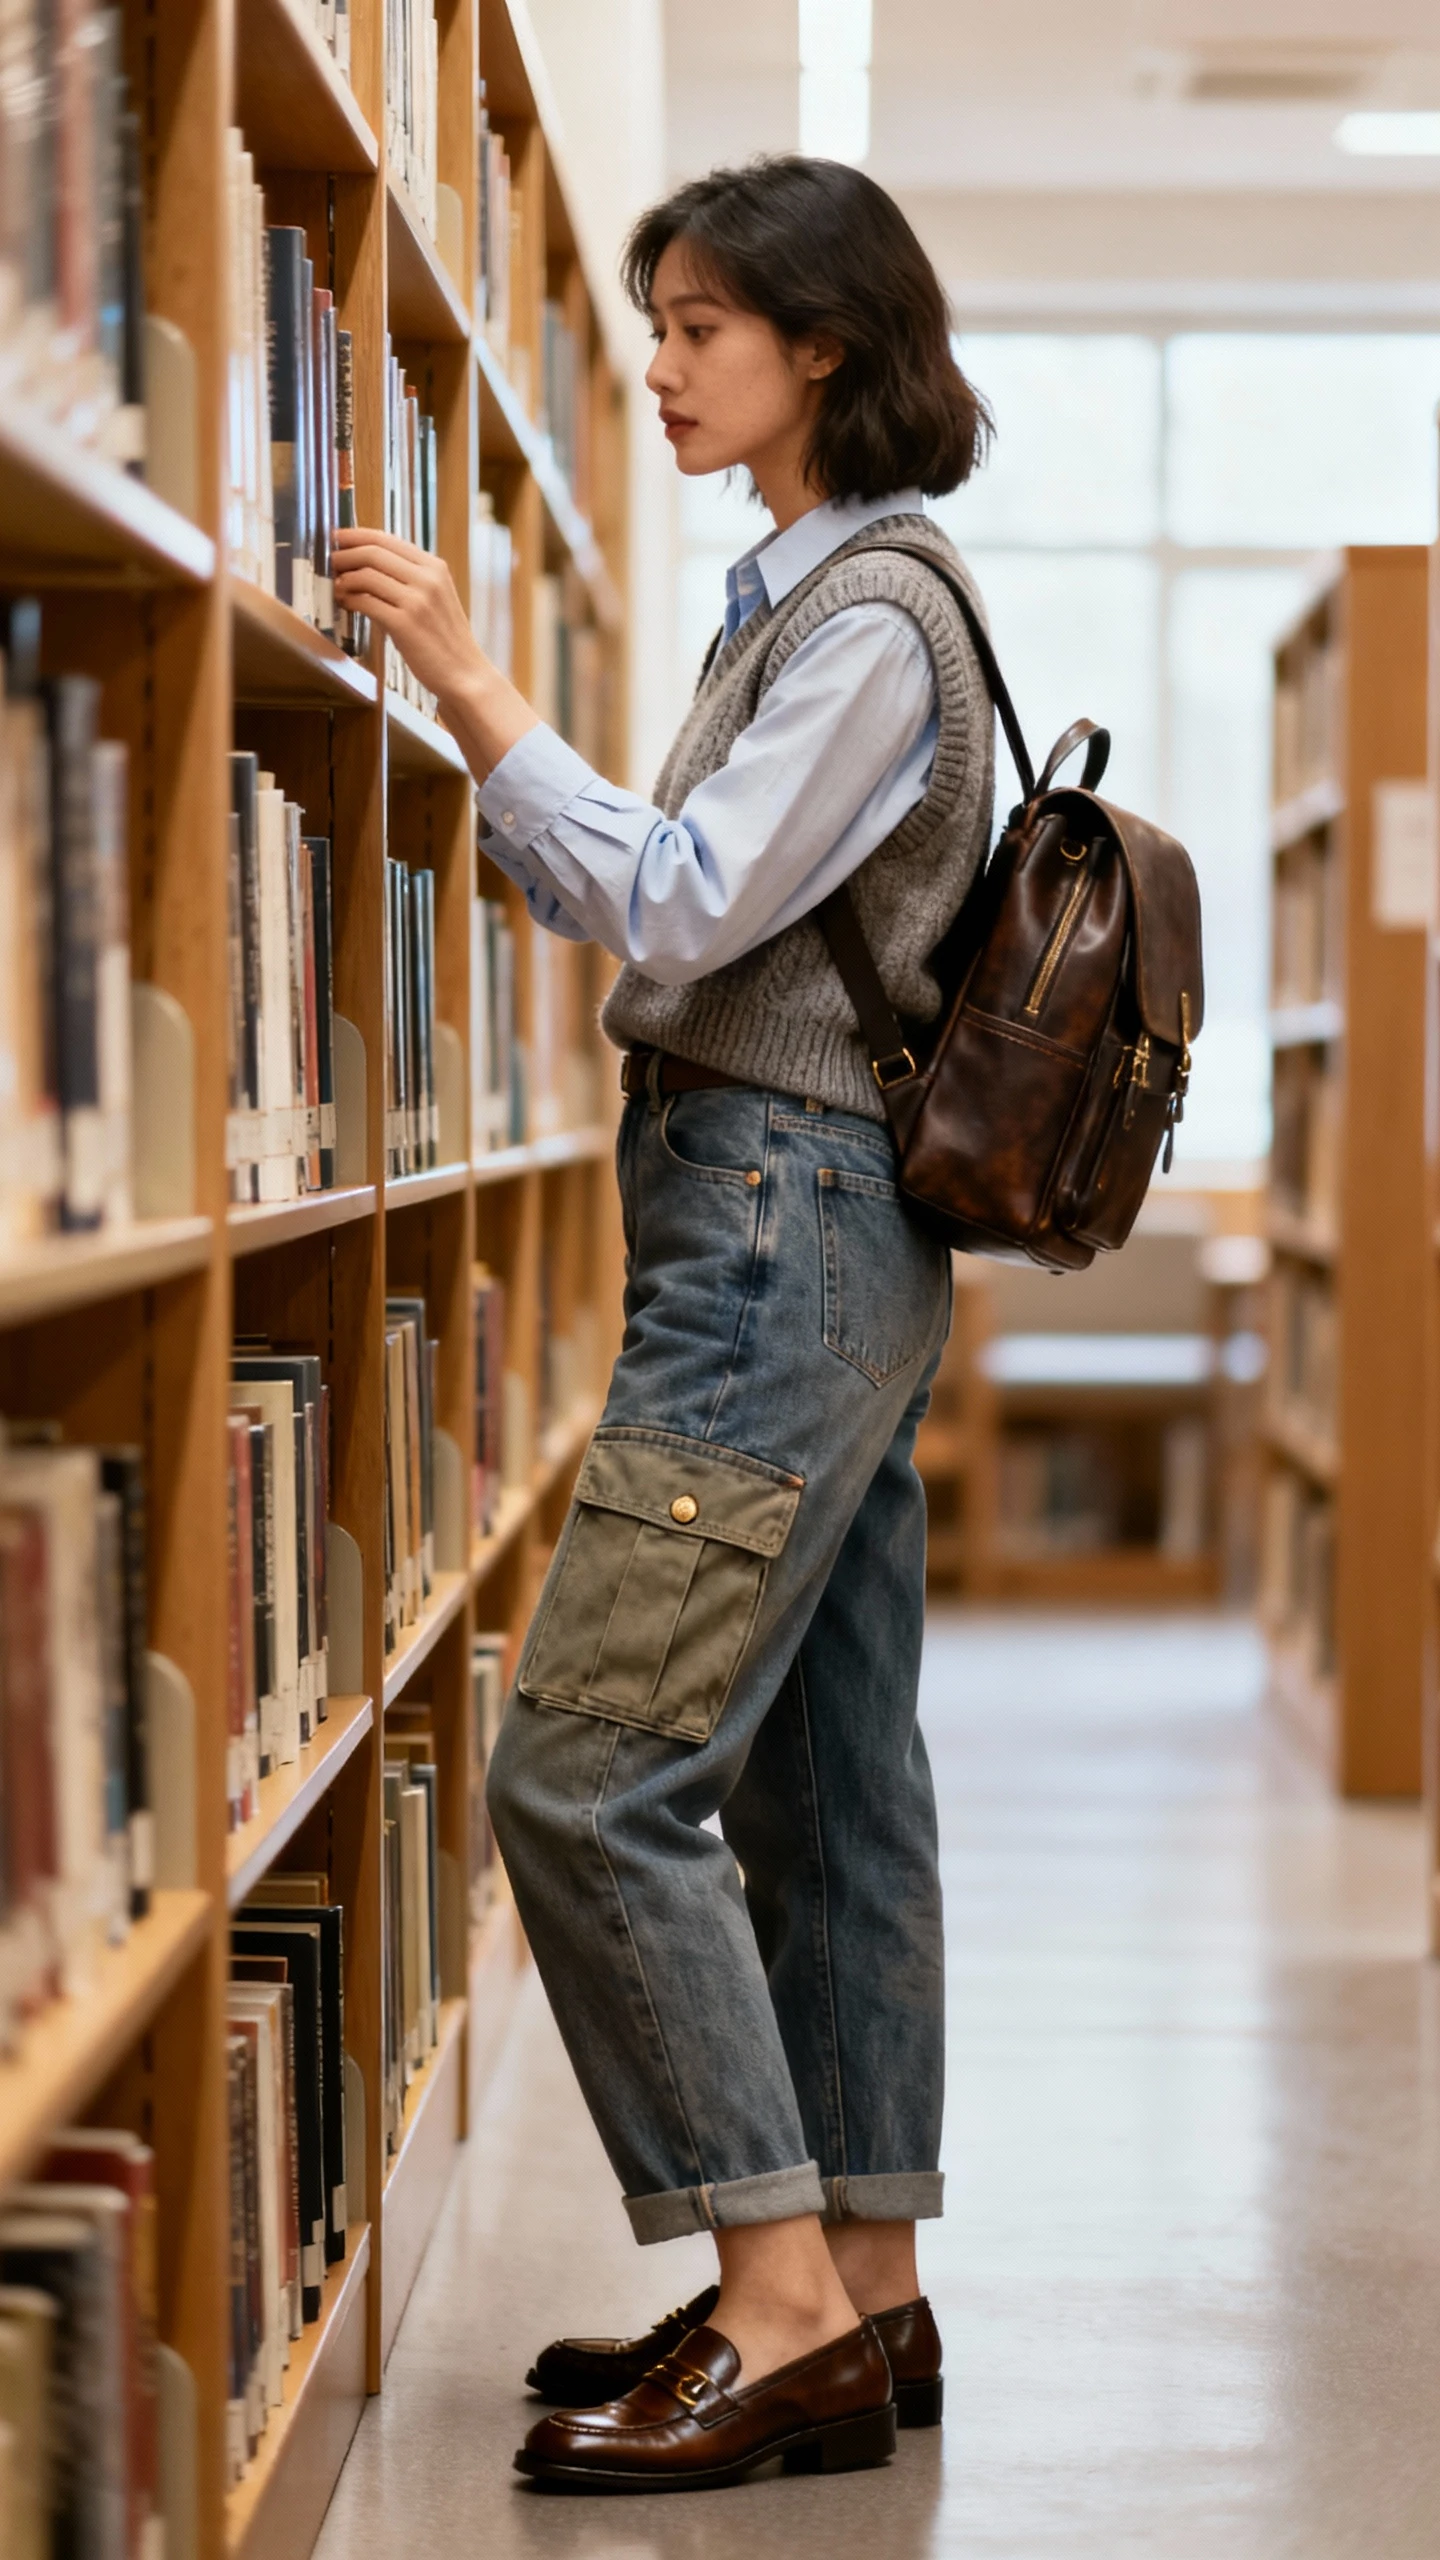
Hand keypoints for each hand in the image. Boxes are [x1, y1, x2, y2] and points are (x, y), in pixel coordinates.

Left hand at [331, 524, 480, 702]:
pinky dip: (350, 600)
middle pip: (373, 552)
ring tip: (336, 586)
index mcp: (434, 567)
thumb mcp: (434, 598)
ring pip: (367, 575)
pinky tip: (346, 603)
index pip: (387, 539)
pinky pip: (367, 602)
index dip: (356, 535)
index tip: (337, 537)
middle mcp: (427, 578)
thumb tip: (367, 568)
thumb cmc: (445, 640)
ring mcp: (417, 600)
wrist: (464, 673)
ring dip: (344, 579)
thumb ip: (409, 579)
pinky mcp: (405, 623)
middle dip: (345, 554)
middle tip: (330, 561)